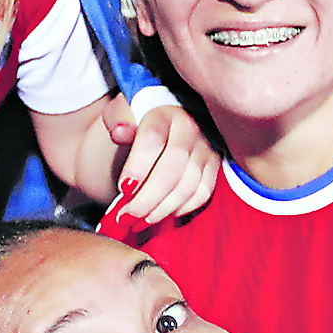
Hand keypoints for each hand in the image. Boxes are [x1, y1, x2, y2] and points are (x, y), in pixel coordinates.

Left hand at [103, 99, 218, 225]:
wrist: (165, 119)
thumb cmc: (139, 117)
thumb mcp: (122, 110)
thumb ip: (117, 117)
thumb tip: (120, 131)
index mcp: (164, 111)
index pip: (152, 139)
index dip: (138, 167)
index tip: (123, 189)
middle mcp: (190, 127)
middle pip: (171, 169)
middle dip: (147, 199)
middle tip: (126, 217)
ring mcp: (206, 147)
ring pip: (188, 186)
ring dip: (162, 209)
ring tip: (139, 222)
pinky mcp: (216, 164)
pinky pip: (203, 193)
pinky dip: (182, 208)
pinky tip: (163, 214)